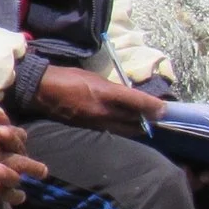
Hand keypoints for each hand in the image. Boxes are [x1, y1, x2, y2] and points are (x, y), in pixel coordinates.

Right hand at [31, 65, 164, 135]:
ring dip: (137, 127)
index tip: (166, 110)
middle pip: (135, 121)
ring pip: (125, 129)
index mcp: (107, 95)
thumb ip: (116, 89)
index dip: (154, 107)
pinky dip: (123, 128)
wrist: (41, 90)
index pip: (138, 102)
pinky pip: (113, 130)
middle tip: (157, 116)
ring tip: (144, 122)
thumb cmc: (69, 78)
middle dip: (148, 120)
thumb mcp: (95, 78)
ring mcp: (96, 122)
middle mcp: (104, 111)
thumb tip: (134, 96)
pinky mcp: (89, 128)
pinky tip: (125, 125)